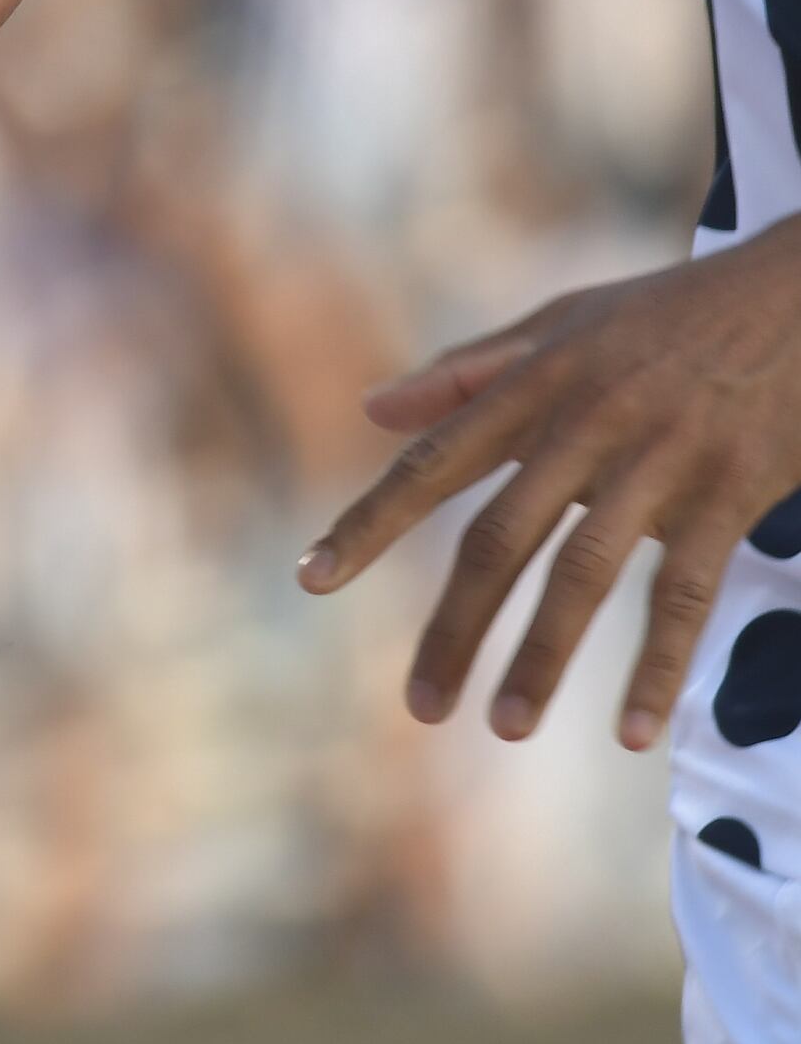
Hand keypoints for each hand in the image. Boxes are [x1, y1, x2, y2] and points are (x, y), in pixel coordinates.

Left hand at [300, 222, 800, 748]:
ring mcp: (661, 459)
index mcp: (533, 384)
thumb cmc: (672, 313)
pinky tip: (630, 730)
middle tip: (419, 704)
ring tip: (505, 726)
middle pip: (500, 538)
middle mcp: (585, 423)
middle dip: (455, 625)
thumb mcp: (563, 324)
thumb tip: (372, 412)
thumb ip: (467, 373)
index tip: (311, 579)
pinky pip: (688, 592)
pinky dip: (658, 664)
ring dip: (543, 656)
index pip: (431, 464)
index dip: (370, 523)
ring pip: (586, 573)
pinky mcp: (732, 489)